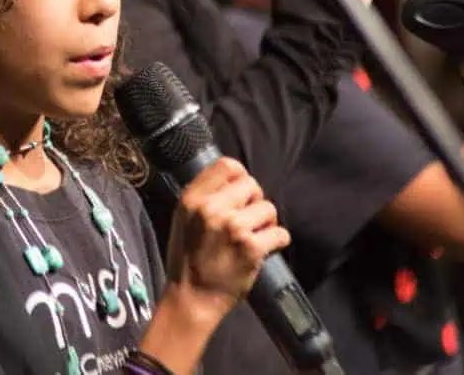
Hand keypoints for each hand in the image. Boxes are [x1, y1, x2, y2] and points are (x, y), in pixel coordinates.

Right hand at [164, 158, 289, 317]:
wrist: (192, 298)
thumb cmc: (188, 258)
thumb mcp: (183, 218)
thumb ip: (204, 195)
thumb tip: (235, 178)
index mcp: (192, 198)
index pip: (228, 165)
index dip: (240, 178)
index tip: (240, 195)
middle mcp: (211, 209)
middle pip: (252, 185)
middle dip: (254, 202)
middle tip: (247, 221)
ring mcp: (232, 227)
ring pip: (268, 208)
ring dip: (266, 224)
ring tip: (253, 238)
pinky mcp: (251, 248)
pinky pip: (280, 233)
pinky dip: (276, 242)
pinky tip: (263, 250)